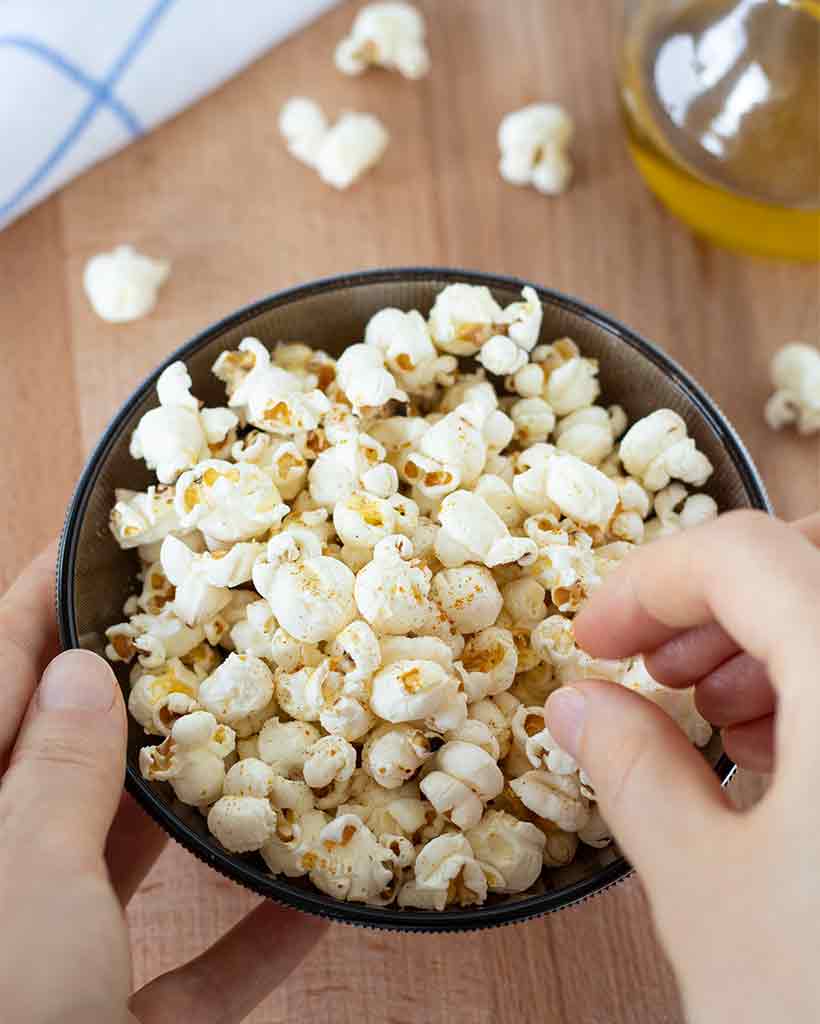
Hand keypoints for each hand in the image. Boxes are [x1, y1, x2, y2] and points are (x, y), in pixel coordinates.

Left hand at [0, 543, 326, 1023]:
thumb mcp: (26, 885)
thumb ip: (55, 778)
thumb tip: (77, 675)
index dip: (34, 603)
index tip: (90, 542)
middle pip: (62, 761)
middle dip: (131, 694)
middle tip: (201, 626)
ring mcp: (47, 960)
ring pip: (124, 858)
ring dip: (197, 811)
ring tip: (261, 732)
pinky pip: (184, 971)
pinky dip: (245, 942)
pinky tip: (312, 904)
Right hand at [545, 510, 819, 1021]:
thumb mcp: (708, 895)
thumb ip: (634, 772)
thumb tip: (581, 704)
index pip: (746, 555)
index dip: (648, 582)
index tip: (593, 637)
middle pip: (813, 557)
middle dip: (717, 597)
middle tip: (654, 663)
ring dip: (774, 636)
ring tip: (714, 715)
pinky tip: (786, 758)